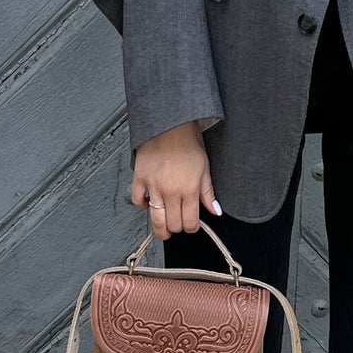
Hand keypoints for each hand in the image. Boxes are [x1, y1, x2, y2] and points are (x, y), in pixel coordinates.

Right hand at [131, 121, 222, 239]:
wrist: (169, 124)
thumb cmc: (187, 142)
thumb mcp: (204, 168)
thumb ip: (208, 193)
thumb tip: (215, 210)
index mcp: (189, 190)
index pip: (190, 222)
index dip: (192, 228)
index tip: (192, 225)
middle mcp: (171, 191)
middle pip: (173, 225)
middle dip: (177, 228)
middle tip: (178, 224)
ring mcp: (154, 186)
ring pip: (156, 220)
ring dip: (160, 228)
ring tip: (163, 229)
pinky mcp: (140, 179)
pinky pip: (137, 200)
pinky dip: (142, 205)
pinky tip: (149, 203)